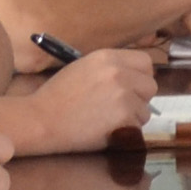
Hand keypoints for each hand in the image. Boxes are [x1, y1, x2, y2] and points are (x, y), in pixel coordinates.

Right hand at [15, 49, 158, 149]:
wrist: (40, 120)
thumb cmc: (57, 97)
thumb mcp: (83, 69)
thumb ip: (110, 69)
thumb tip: (134, 78)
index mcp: (108, 57)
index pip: (145, 62)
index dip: (140, 77)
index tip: (132, 88)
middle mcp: (119, 73)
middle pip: (150, 86)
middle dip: (139, 99)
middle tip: (120, 108)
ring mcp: (123, 95)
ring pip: (145, 109)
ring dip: (132, 118)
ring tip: (107, 121)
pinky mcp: (124, 117)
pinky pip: (137, 127)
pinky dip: (126, 132)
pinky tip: (105, 131)